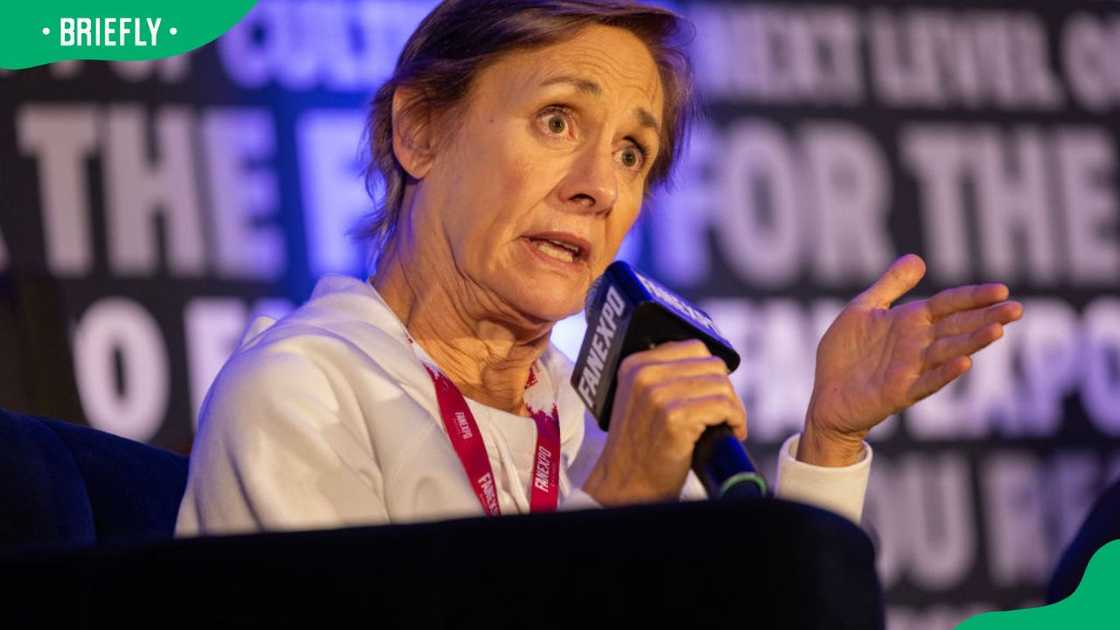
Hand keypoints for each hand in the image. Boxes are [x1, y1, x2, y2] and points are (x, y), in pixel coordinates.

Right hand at [582, 340, 747, 505]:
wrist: (627, 484)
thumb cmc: (641, 446)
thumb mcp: (640, 399)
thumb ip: (664, 376)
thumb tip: (710, 367)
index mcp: (635, 364)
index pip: (693, 347)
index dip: (711, 372)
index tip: (713, 394)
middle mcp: (644, 374)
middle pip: (711, 365)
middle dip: (725, 390)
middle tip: (724, 415)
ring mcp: (658, 395)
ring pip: (721, 385)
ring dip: (733, 407)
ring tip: (728, 425)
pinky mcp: (674, 417)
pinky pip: (723, 406)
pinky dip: (736, 420)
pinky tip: (731, 432)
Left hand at [800, 254, 1022, 465]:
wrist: (825, 393)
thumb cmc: (846, 352)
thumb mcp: (864, 309)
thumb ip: (891, 285)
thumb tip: (919, 259)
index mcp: (910, 322)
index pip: (948, 305)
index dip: (973, 297)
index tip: (1002, 290)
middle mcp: (916, 344)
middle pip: (956, 327)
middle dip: (986, 318)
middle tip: (1016, 309)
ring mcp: (911, 369)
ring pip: (947, 352)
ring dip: (972, 342)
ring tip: (997, 330)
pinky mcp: (899, 392)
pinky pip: (925, 383)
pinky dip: (944, 373)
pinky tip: (963, 363)